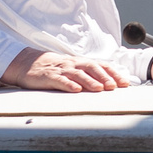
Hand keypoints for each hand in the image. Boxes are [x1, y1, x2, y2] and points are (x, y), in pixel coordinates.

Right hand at [0, 50, 128, 92]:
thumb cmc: (54, 68)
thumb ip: (88, 74)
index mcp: (80, 62)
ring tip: (99, 89)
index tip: (124, 83)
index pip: (100, 66)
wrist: (28, 63)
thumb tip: (108, 83)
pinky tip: (76, 90)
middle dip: (104, 77)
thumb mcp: (72, 69)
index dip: (113, 73)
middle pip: (92, 68)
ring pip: (78, 74)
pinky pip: (60, 80)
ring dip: (90, 81)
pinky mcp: (49, 76)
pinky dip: (69, 85)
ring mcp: (61, 69)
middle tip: (114, 86)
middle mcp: (73, 64)